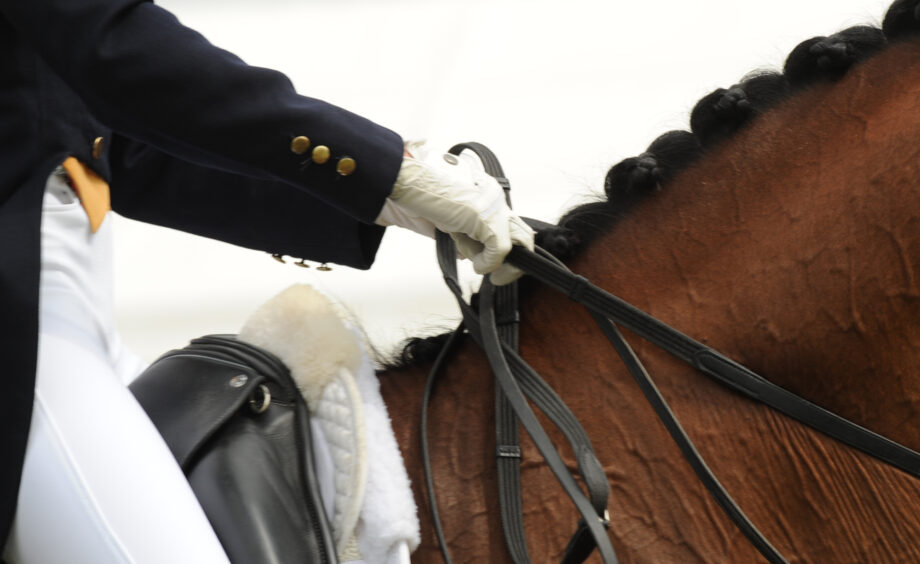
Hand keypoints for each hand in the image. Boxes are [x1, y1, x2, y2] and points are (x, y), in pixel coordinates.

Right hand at [375, 141, 533, 284]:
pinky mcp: (483, 215)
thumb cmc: (414, 199)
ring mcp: (491, 204)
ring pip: (516, 243)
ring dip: (498, 262)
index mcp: (486, 194)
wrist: (400, 184)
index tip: (493, 266)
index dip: (506, 251)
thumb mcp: (445, 223)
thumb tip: (470, 255)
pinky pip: (499, 250)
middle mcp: (493, 196)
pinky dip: (488, 263)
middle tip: (499, 276)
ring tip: (478, 265)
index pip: (511, 225)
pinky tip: (476, 265)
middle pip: (522, 233)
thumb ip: (462, 236)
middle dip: (512, 261)